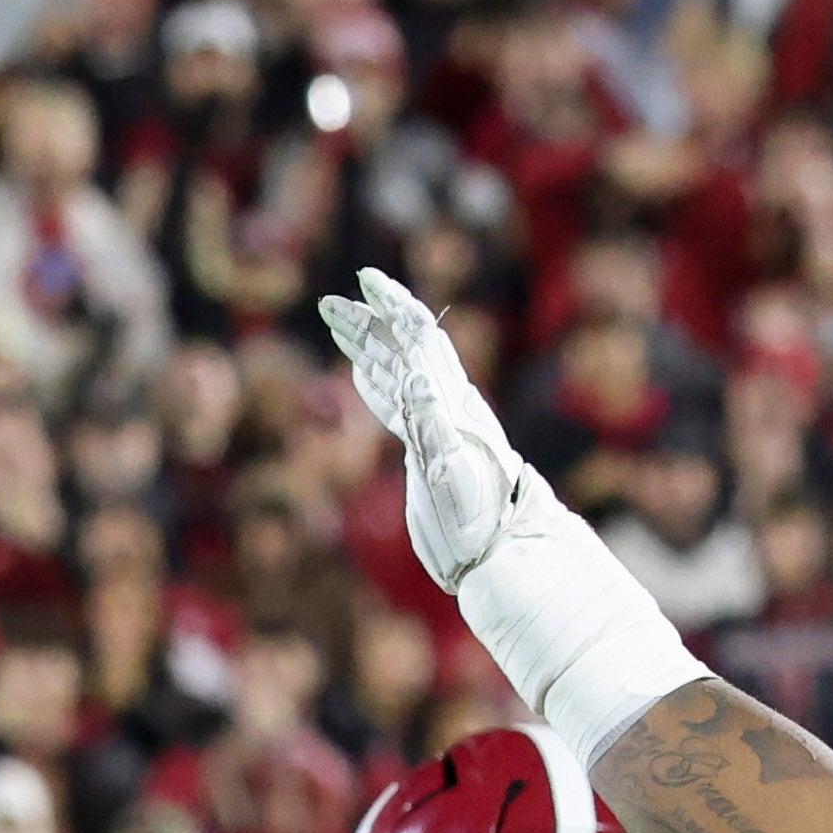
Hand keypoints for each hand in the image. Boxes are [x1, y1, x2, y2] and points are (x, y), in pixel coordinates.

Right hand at [314, 268, 548, 594]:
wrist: (502, 553)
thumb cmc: (481, 518)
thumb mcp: (453, 471)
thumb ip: (432, 422)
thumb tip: (412, 375)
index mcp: (450, 402)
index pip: (418, 337)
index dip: (393, 305)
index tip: (365, 280)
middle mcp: (444, 406)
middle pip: (400, 348)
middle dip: (367, 322)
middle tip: (330, 303)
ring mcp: (435, 426)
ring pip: (394, 372)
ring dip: (367, 346)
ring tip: (339, 324)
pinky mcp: (426, 451)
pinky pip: (395, 405)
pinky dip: (375, 384)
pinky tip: (362, 375)